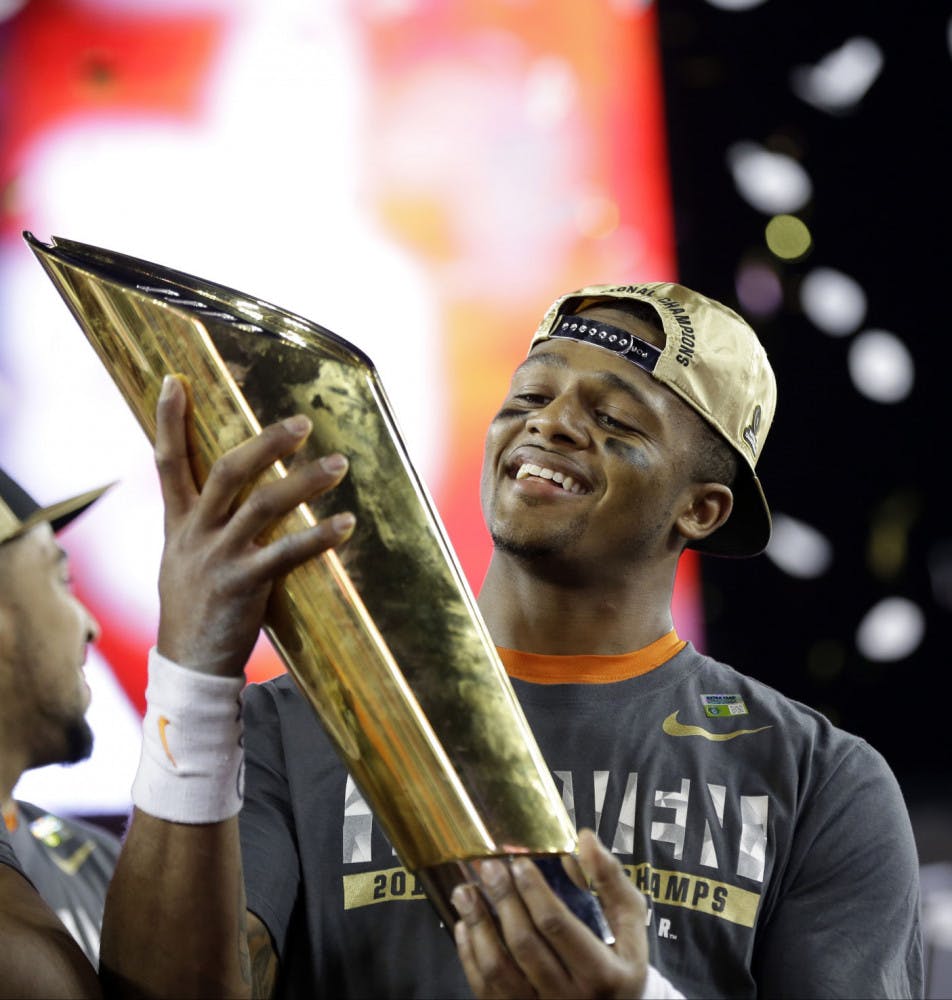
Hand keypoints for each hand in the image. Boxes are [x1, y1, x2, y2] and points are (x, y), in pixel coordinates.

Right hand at [154, 374, 354, 676]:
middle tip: (302, 422)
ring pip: (262, 505)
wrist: (188, 662)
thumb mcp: (183, 556)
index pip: (167, 462)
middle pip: (225, 471)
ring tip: (339, 464)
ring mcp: (218, 558)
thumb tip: (229, 490)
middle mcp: (195, 533)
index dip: (168, 420)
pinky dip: (319, 536)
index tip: (173, 381)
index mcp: (179, 523)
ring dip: (304, 481)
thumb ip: (200, 521)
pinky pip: (286, 553)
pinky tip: (346, 524)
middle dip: (264, 443)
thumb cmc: (194, 604)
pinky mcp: (243, 585)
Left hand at [452, 829, 648, 998]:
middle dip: (503, 900)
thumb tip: (586, 839)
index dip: (533, 890)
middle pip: (524, 944)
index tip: (518, 862)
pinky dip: (470, 955)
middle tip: (489, 868)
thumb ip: (610, 880)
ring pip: (498, 969)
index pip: (557, 925)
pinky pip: (486, 988)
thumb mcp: (629, 922)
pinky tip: (465, 926)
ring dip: (478, 925)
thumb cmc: (619, 960)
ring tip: (465, 891)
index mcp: (601, 972)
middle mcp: (570, 997)